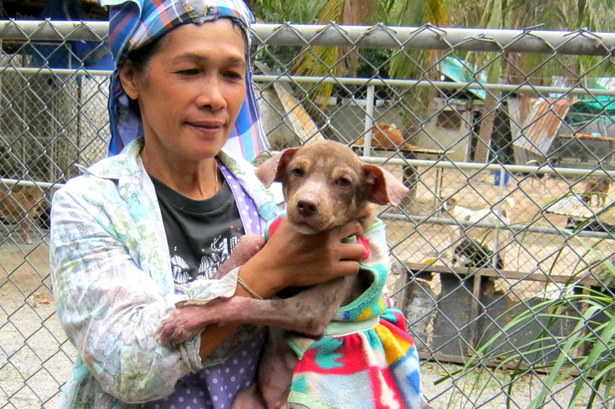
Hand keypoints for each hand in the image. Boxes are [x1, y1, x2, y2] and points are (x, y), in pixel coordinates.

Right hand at [240, 218, 364, 294]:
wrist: (274, 267)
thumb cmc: (279, 243)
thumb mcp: (290, 221)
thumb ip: (305, 214)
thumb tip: (310, 207)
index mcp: (320, 223)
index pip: (347, 213)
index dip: (355, 215)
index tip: (355, 219)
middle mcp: (329, 237)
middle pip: (356, 229)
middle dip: (356, 232)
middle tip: (352, 236)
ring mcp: (331, 254)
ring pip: (360, 251)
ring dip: (356, 251)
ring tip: (350, 253)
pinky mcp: (331, 271)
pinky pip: (353, 268)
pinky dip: (352, 266)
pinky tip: (345, 266)